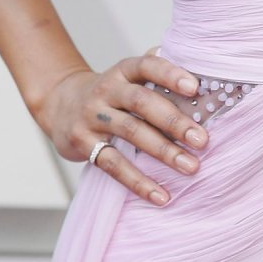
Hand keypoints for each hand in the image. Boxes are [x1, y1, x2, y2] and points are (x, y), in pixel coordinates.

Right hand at [34, 45, 208, 206]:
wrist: (61, 104)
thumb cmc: (110, 93)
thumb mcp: (127, 77)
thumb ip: (157, 73)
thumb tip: (201, 74)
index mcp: (123, 70)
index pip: (147, 66)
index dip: (170, 74)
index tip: (195, 87)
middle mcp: (107, 90)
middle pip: (141, 102)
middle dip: (174, 121)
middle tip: (202, 140)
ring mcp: (93, 116)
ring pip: (131, 132)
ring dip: (163, 152)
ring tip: (190, 167)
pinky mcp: (83, 143)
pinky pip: (113, 164)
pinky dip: (138, 182)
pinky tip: (160, 195)